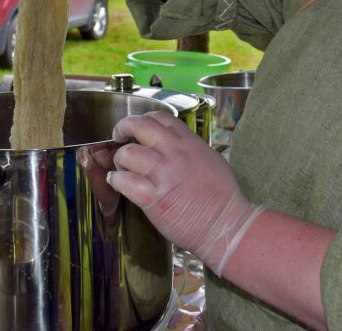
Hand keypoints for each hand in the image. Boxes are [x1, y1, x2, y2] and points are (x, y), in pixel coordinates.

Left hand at [107, 111, 263, 274]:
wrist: (224, 224)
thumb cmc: (222, 196)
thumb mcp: (211, 159)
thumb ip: (190, 148)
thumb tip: (174, 144)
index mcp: (188, 142)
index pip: (159, 117)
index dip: (144, 119)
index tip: (137, 128)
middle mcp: (173, 152)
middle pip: (138, 125)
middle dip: (123, 128)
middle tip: (119, 137)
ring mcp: (161, 173)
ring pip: (126, 153)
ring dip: (119, 160)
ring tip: (123, 168)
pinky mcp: (151, 197)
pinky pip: (122, 180)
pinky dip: (116, 180)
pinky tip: (119, 183)